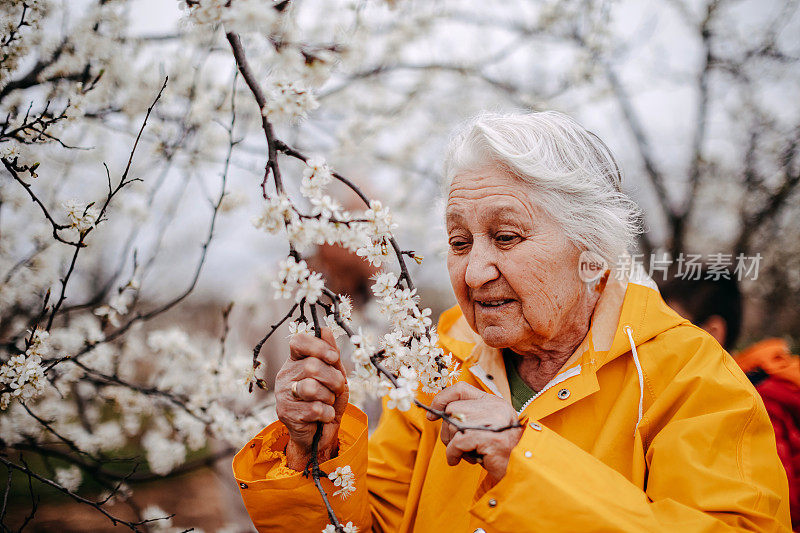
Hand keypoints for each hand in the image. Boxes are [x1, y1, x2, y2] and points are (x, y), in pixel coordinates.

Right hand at [275, 328, 348, 469]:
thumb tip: (325, 329)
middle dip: (334, 379)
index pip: (298, 341)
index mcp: (296, 360)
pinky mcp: (285, 413)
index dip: (318, 346)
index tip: (333, 357)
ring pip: (311, 388)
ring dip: (329, 397)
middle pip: (312, 366)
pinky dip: (327, 414)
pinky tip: (324, 416)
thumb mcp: (335, 375)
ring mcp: (283, 393)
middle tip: (337, 388)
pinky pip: (313, 409)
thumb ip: (331, 354)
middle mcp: (286, 374)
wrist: (319, 433)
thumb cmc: (327, 399)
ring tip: (328, 402)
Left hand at [427, 382, 522, 481]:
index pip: (461, 389)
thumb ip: (469, 416)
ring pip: (452, 426)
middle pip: (452, 410)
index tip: (432, 414)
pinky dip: (453, 454)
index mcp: (493, 402)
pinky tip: (458, 460)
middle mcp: (492, 407)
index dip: (442, 398)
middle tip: (458, 445)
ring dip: (453, 445)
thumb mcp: (487, 427)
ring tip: (467, 453)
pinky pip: (456, 443)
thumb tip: (439, 414)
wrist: (525, 467)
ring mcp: (490, 421)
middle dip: (448, 431)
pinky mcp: (487, 437)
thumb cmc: (503, 450)